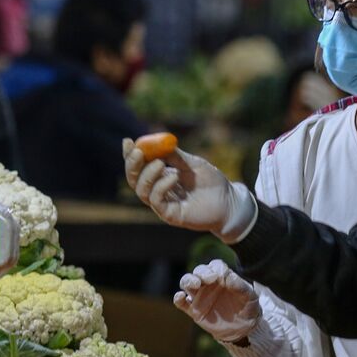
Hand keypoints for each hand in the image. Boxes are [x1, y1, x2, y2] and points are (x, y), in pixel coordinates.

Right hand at [124, 139, 253, 239]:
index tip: (128, 142)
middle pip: (135, 179)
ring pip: (142, 191)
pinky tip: (174, 177)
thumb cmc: (211, 182)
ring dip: (148, 175)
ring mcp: (163, 204)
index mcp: (160, 177)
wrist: (229, 201)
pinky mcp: (170, 215)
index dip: (131, 155)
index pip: (139, 166)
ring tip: (161, 163)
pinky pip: (156, 201)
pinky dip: (161, 186)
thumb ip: (175, 155)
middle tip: (138, 152)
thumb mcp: (192, 163)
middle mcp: (158, 190)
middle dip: (133, 165)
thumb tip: (158, 142)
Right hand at [173, 260, 261, 342]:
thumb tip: (228, 276)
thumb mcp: (250, 297)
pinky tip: (180, 297)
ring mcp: (200, 296)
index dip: (216, 268)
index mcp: (223, 277)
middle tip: (209, 279)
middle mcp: (209, 284)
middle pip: (199, 271)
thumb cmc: (248, 308)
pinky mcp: (194, 310)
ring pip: (187, 282)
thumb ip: (240, 286)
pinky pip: (182, 303)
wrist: (243, 329)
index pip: (215, 266)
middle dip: (202, 272)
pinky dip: (178, 298)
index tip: (221, 275)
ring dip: (188, 280)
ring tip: (195, 284)